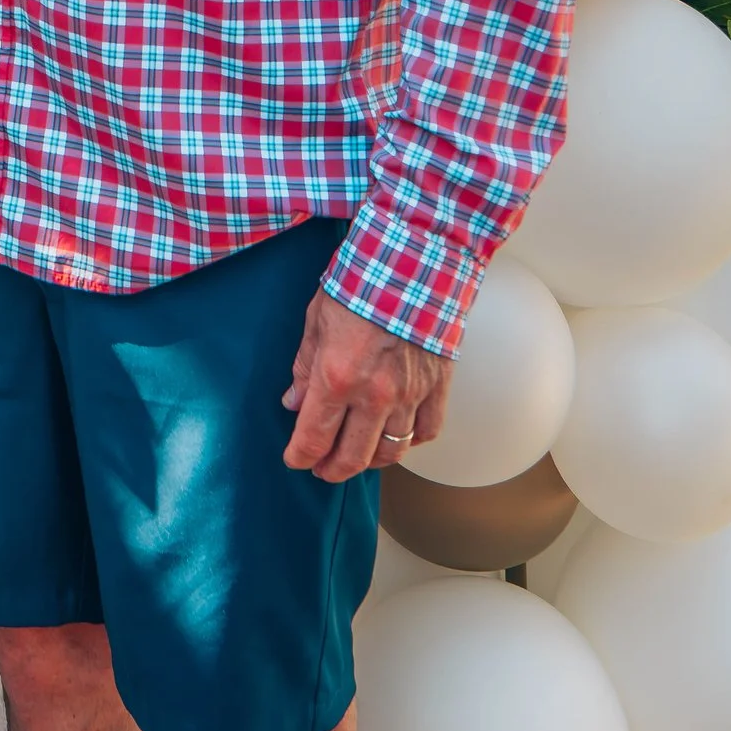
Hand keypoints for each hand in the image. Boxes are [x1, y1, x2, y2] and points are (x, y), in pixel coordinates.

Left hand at [281, 290, 450, 482]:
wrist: (414, 260)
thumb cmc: (360, 282)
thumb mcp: (316, 320)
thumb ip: (304, 367)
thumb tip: (293, 402)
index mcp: (336, 378)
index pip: (313, 437)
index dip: (300, 456)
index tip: (294, 459)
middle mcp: (374, 396)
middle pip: (353, 457)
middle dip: (331, 469)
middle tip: (322, 469)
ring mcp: (410, 395)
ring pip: (391, 452)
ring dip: (370, 460)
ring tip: (357, 456)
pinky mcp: (438, 387)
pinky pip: (427, 431)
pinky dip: (412, 442)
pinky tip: (397, 436)